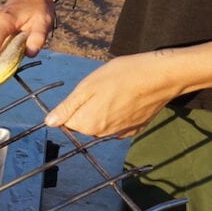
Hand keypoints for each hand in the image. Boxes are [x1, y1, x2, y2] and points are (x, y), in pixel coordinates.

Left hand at [44, 52, 182, 136]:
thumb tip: (49, 123)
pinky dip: (119, 113)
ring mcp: (120, 133)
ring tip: (117, 91)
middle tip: (102, 88)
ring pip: (101, 123)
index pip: (67, 121)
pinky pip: (118, 123)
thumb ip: (68, 107)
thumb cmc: (122, 76)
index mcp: (87, 124)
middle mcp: (102, 134)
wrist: (161, 76)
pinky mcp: (135, 129)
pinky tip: (128, 99)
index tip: (86, 91)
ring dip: (103, 110)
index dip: (74, 105)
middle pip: (84, 123)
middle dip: (88, 108)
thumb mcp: (87, 87)